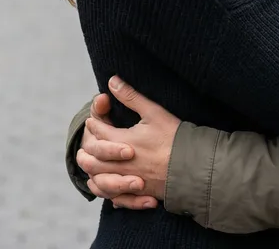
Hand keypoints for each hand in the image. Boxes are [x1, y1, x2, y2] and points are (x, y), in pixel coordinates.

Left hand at [77, 77, 180, 209]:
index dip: (94, 124)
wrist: (192, 167)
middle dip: (87, 150)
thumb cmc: (174, 136)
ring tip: (92, 164)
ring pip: (99, 181)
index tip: (92, 120)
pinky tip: (108, 185)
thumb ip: (131, 97)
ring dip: (93, 172)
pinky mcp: (138, 194)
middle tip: (85, 144)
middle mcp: (121, 164)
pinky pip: (114, 197)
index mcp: (123, 142)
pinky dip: (107, 191)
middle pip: (93, 160)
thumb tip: (112, 81)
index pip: (99, 133)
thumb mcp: (153, 112)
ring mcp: (128, 181)